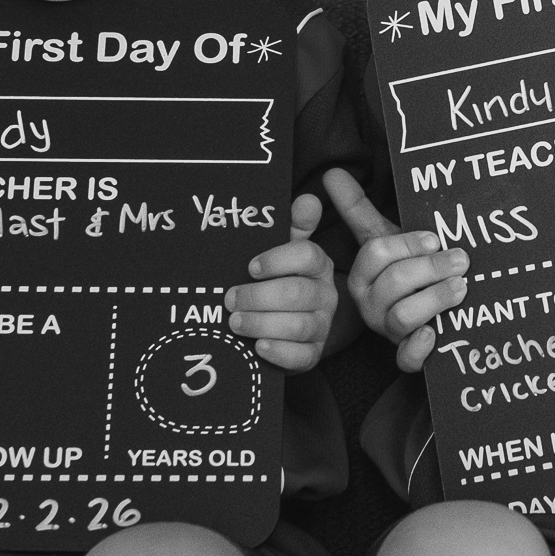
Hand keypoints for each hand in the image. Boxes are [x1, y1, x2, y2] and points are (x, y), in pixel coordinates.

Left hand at [224, 193, 337, 373]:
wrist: (290, 326)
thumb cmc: (280, 281)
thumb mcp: (284, 252)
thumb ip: (293, 226)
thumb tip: (308, 199)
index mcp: (318, 266)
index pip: (307, 256)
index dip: (278, 260)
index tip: (251, 267)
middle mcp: (325, 295)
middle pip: (297, 294)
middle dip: (258, 297)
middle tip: (229, 299)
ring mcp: (321, 326)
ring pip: (298, 325)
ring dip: (261, 323)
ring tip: (234, 322)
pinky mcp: (312, 354)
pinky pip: (301, 356)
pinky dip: (278, 351)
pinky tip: (257, 346)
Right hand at [322, 167, 468, 371]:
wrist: (416, 311)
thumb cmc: (401, 269)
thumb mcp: (381, 238)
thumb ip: (358, 210)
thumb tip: (331, 173)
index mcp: (363, 274)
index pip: (378, 254)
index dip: (407, 244)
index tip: (434, 237)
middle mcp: (370, 303)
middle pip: (395, 283)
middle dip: (431, 268)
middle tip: (462, 260)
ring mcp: (387, 330)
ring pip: (405, 316)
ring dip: (436, 300)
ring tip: (462, 287)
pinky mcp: (405, 355)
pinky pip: (407, 359)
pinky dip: (420, 348)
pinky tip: (435, 333)